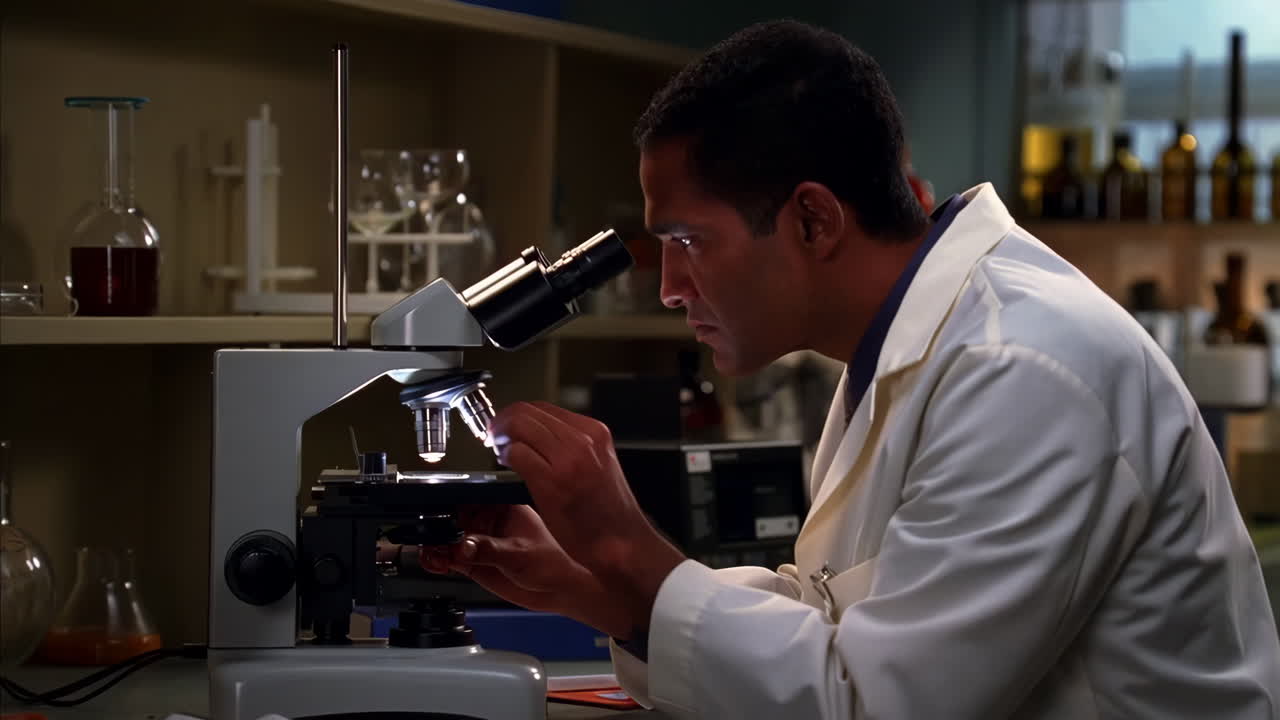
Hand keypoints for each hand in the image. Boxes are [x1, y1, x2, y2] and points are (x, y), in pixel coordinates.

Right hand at [420, 504, 634, 637]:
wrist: (561, 590)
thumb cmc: (555, 562)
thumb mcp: (521, 554)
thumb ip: (489, 550)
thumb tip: (463, 545)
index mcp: (501, 504)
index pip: (467, 495)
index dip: (448, 501)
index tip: (434, 510)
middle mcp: (486, 519)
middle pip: (449, 515)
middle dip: (435, 524)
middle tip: (430, 535)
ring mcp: (478, 539)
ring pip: (444, 537)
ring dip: (433, 543)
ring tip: (433, 552)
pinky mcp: (473, 561)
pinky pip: (446, 556)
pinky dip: (436, 559)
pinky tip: (436, 562)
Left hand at [486, 402, 686, 632]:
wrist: (623, 543)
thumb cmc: (609, 513)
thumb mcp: (599, 464)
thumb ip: (573, 445)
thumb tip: (537, 435)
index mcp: (595, 432)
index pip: (543, 407)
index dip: (518, 415)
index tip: (507, 427)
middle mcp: (583, 439)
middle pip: (526, 411)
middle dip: (503, 422)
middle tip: (495, 437)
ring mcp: (568, 458)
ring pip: (518, 426)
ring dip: (501, 437)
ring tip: (500, 452)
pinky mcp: (552, 481)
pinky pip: (516, 453)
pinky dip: (505, 457)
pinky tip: (508, 467)